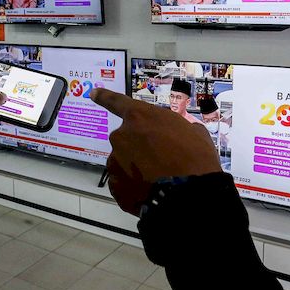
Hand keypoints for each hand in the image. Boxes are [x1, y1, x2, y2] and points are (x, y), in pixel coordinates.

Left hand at [90, 89, 221, 215]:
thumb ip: (178, 128)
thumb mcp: (195, 133)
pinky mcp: (116, 187)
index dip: (104, 97)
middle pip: (126, 139)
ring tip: (158, 179)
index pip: (117, 102)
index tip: (93, 93)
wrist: (190, 196)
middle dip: (139, 147)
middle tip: (161, 160)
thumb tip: (181, 135)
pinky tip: (150, 192)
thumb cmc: (195, 158)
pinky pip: (123, 183)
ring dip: (136, 168)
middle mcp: (121, 137)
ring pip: (124, 162)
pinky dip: (134, 187)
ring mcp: (115, 163)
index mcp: (139, 117)